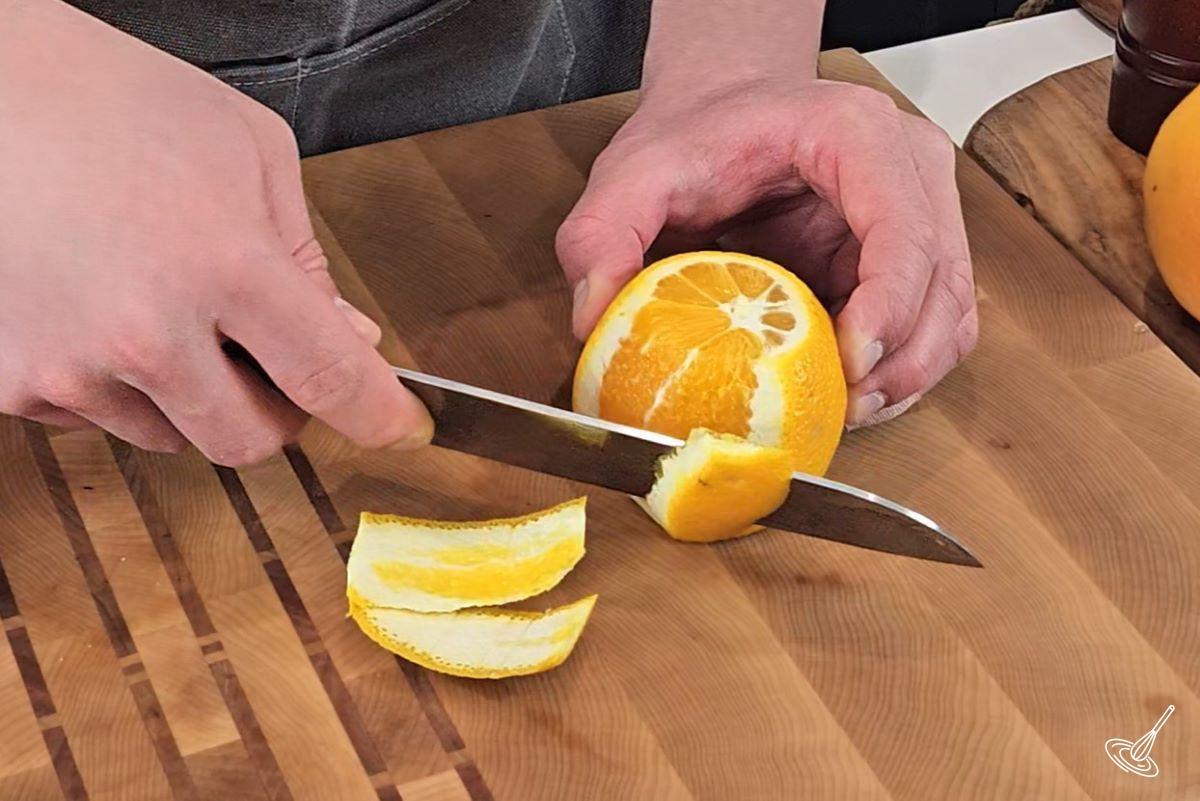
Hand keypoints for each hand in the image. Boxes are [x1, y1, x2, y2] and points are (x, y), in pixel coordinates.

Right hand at [0, 2, 430, 464]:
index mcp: (225, 263)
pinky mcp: (12, 381)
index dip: (379, 416)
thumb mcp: (251, 153)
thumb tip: (349, 337)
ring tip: (164, 305)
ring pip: (176, 436)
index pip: (330, 380)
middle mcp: (146, 330)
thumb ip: (308, 258)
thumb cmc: (116, 101)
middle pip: (253, 440)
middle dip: (278, 409)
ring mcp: (72, 365)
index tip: (400, 428)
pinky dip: (122, 386)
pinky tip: (106, 314)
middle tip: (265, 354)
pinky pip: (101, 421)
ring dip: (193, 395)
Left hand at [556, 78, 977, 426]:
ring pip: (951, 311)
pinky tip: (856, 395)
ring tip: (850, 413)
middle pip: (941, 281)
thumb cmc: (696, 132)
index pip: (902, 228)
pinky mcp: (910, 255)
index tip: (850, 365)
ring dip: (910, 374)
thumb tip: (597, 316)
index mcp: (856, 135)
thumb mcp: (633, 173)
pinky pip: (933, 323)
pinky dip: (904, 368)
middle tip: (844, 411)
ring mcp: (920, 211)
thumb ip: (601, 234)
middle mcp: (907, 169)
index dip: (888, 307)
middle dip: (900, 360)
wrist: (723, 109)